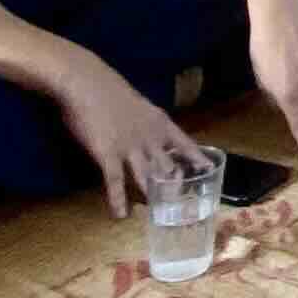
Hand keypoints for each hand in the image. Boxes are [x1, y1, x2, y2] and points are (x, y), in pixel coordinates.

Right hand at [53, 51, 204, 219]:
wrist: (87, 82)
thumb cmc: (108, 90)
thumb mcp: (136, 105)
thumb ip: (144, 122)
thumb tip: (147, 133)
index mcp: (159, 122)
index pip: (184, 143)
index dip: (196, 158)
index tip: (210, 169)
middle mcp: (150, 137)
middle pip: (168, 166)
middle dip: (175, 185)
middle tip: (182, 203)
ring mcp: (130, 147)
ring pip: (147, 178)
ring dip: (152, 197)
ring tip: (159, 215)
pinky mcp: (108, 154)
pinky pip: (115, 181)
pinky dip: (118, 199)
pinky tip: (121, 215)